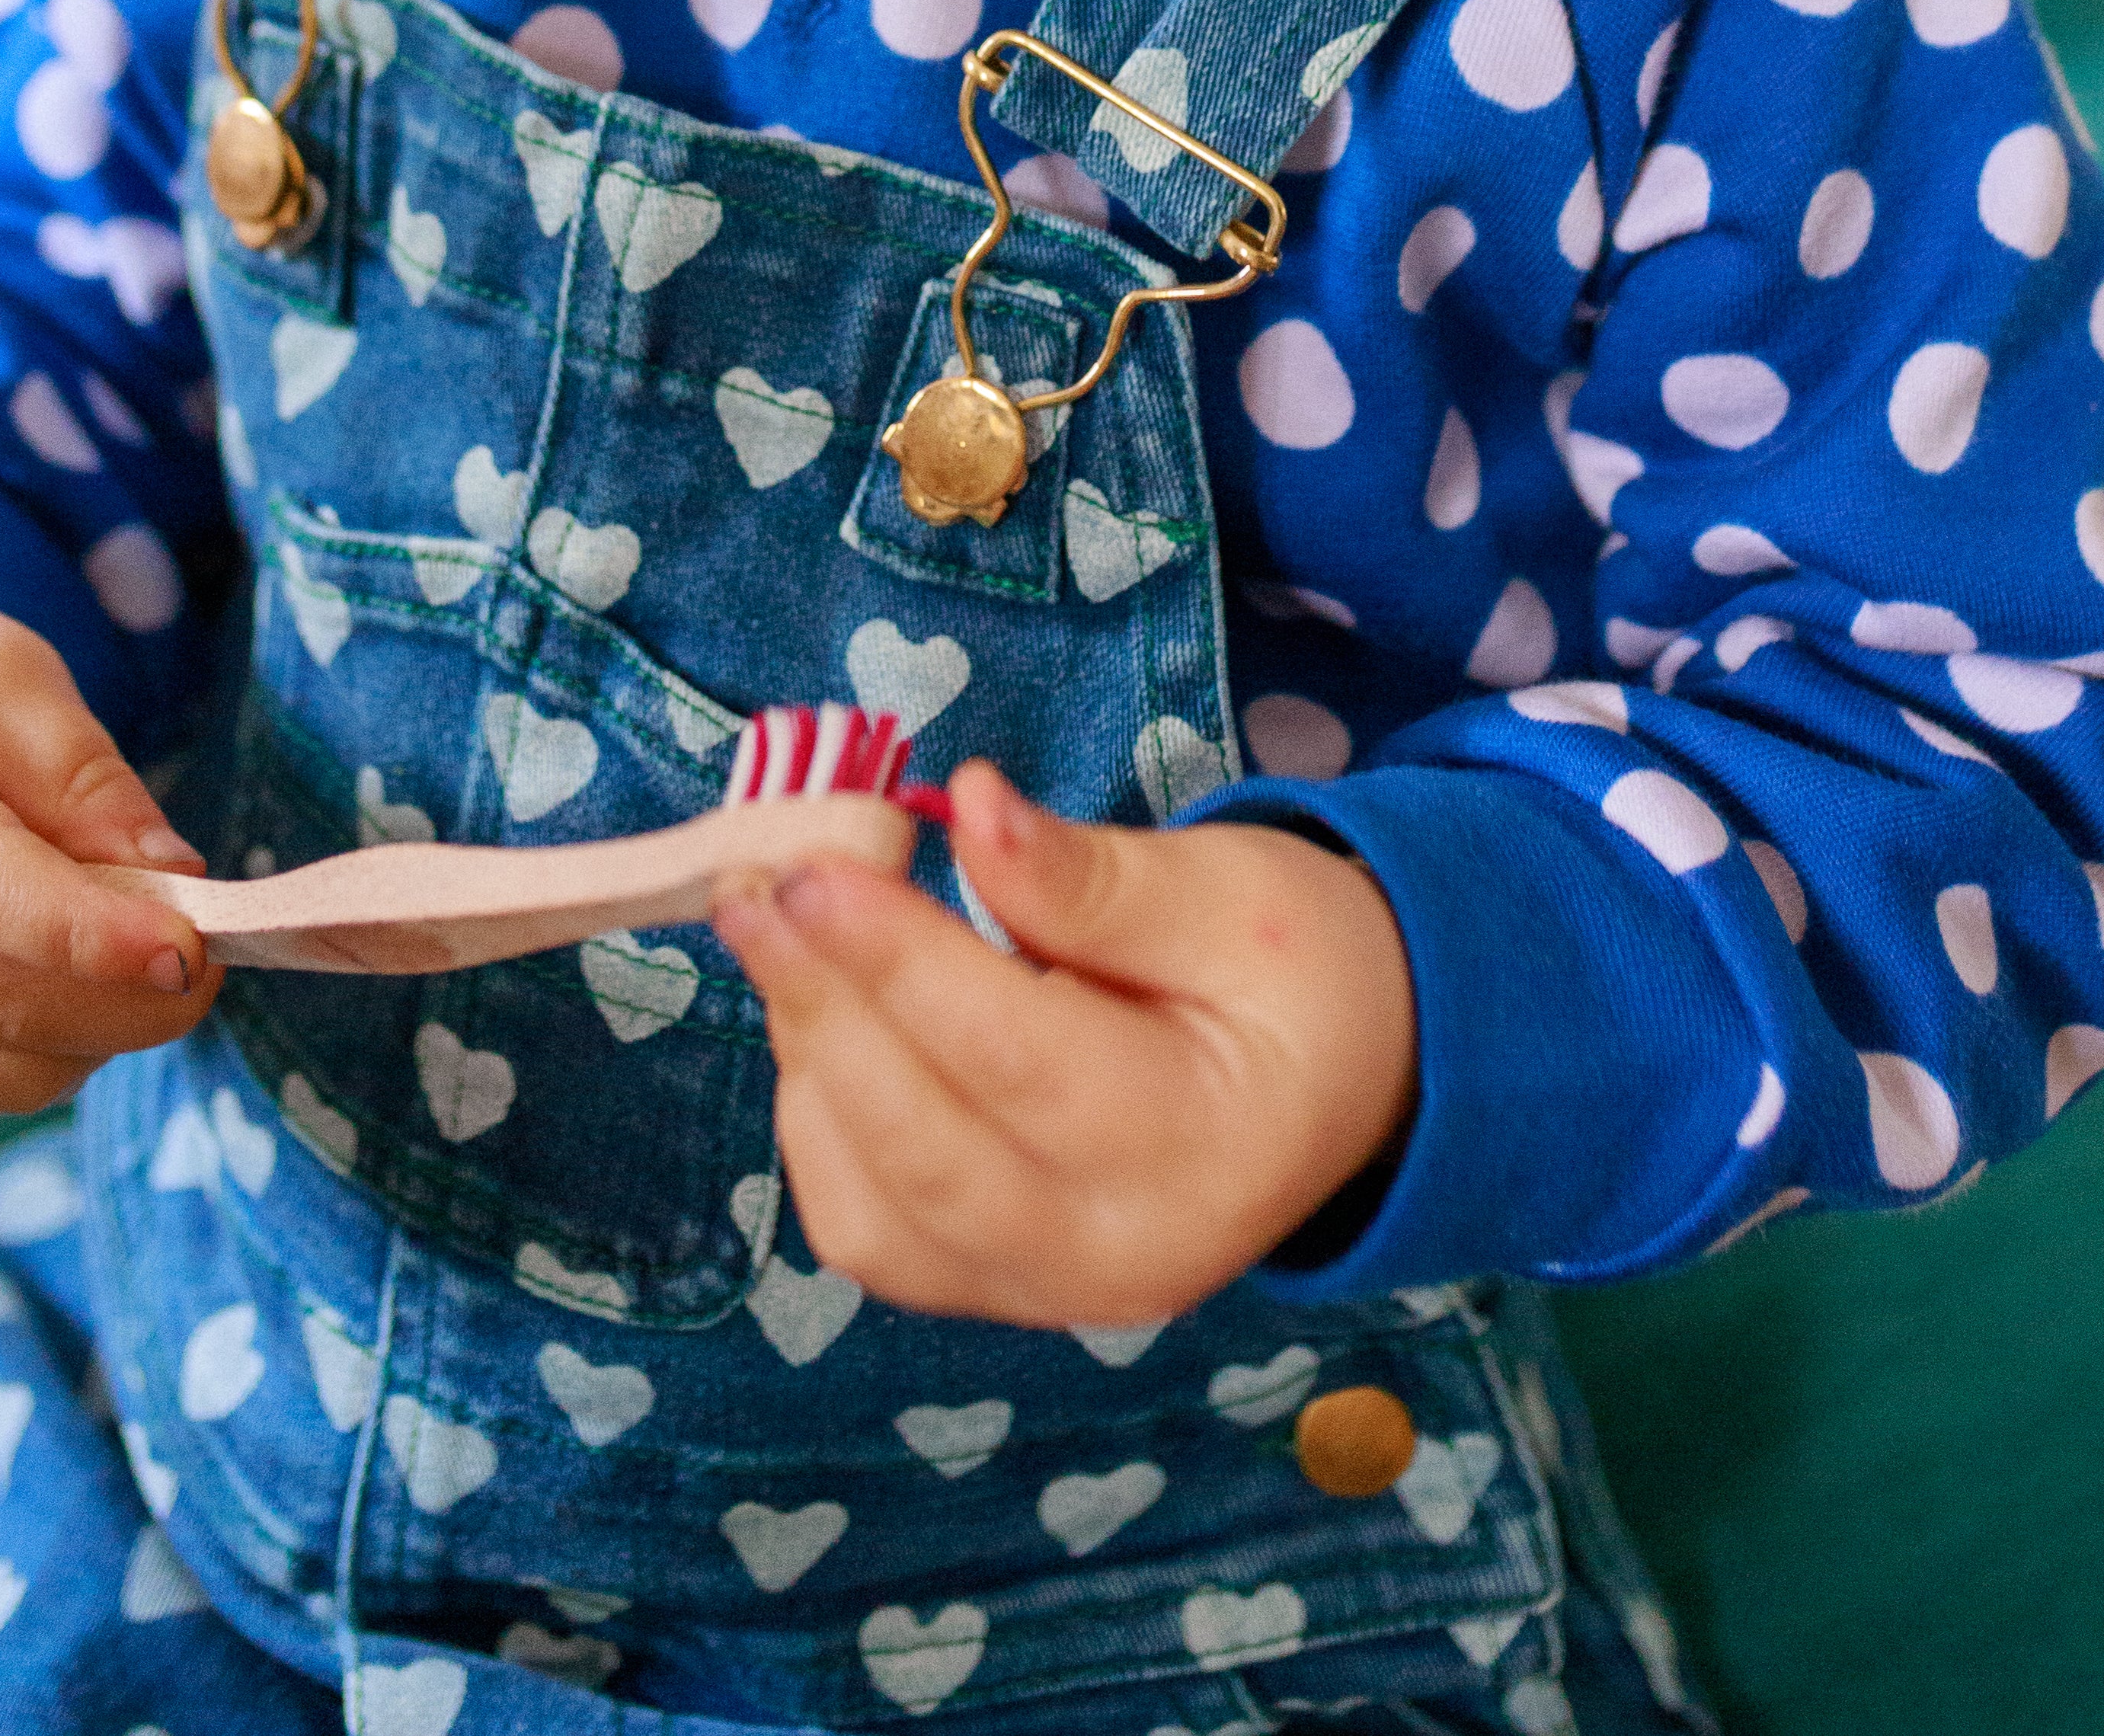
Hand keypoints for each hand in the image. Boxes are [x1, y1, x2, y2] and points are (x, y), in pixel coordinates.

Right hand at [0, 585, 217, 1112]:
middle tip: (216, 937)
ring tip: (139, 935)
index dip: (87, 932)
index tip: (189, 949)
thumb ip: (85, 774)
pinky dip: (68, 1047)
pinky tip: (82, 975)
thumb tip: (173, 881)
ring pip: (13, 1068)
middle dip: (133, 990)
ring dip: (109, 1023)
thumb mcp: (6, 672)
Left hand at [711, 761, 1415, 1323]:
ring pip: (875, 1210)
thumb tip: (969, 810)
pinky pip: (870, 1229)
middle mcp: (1119, 1257)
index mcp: (1200, 1151)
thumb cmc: (1295, 968)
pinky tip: (825, 1014)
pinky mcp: (995, 1286)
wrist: (1345, 1074)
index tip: (816, 862)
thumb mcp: (1228, 892)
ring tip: (786, 929)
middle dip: (824, 1008)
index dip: (903, 960)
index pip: (1020, 1061)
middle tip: (758, 885)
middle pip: (929, 1150)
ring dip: (809, 1061)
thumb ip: (1090, 877)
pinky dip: (822, 1123)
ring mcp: (1049, 1293)